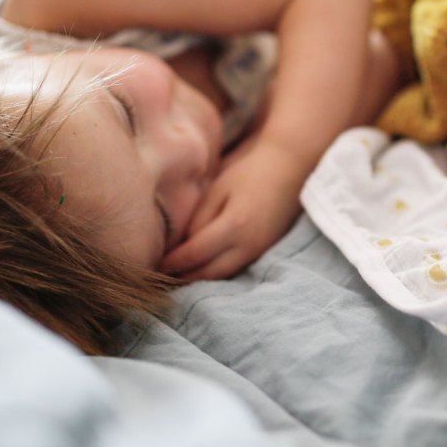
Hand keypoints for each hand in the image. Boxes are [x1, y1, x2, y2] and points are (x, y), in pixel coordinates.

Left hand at [161, 141, 305, 279]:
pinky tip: (202, 268)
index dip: (173, 261)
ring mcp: (259, 251)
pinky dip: (216, 271)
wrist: (291, 168)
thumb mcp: (219, 189)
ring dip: (199, 278)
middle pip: (209, 273)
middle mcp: (248, 246)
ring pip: (223, 275)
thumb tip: (182, 245)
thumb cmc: (251, 171)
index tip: (155, 264)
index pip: (195, 254)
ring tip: (178, 277)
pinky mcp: (264, 250)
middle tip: (161, 277)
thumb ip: (199, 219)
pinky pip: (235, 268)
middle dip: (184, 277)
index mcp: (234, 226)